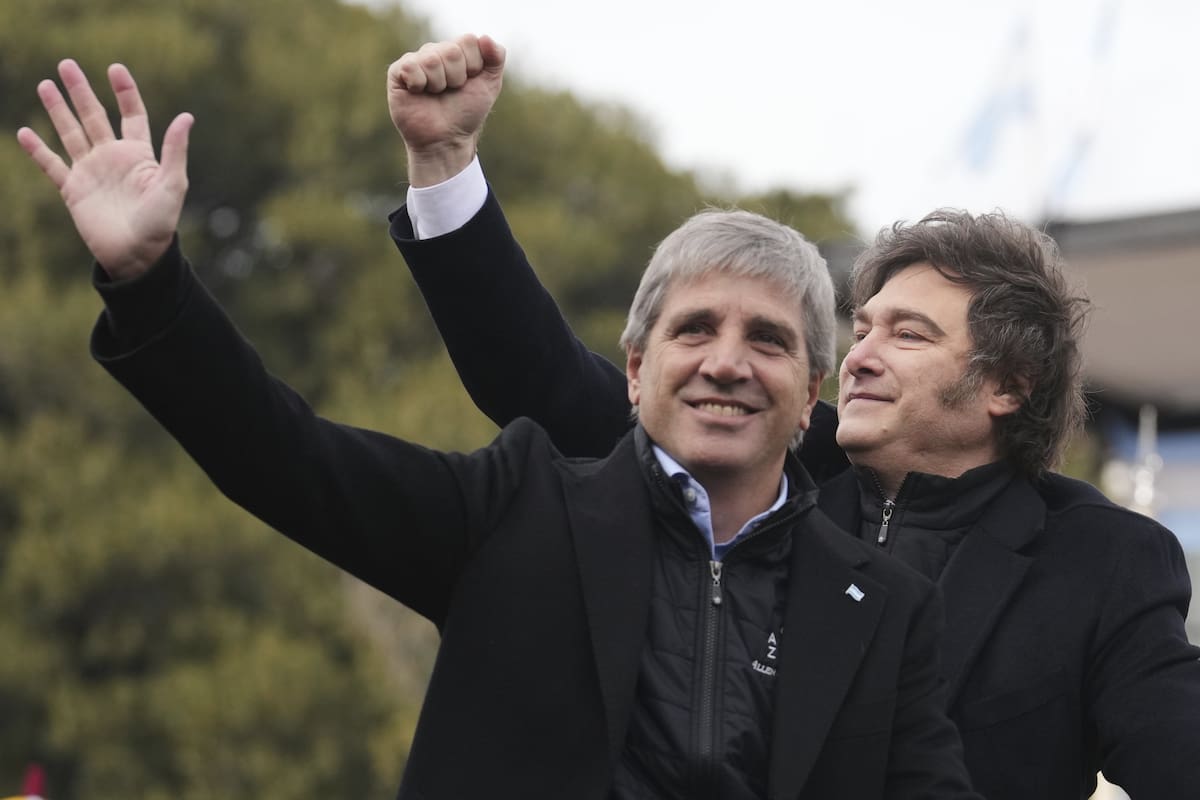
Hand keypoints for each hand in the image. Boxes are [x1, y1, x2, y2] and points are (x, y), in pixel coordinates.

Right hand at [16, 59, 192, 279]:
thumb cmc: (160, 223)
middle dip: (80, 91)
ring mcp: (91, 172)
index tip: (115, 69)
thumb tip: (187, 116)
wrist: (136, 255)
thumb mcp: (172, 184)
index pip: (132, 115)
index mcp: (138, 155)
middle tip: (66, 64)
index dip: (125, 92)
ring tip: (45, 84)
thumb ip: (175, 150)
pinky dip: (38, 149)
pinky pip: (52, 165)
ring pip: (71, 133)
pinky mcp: (73, 190)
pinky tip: (25, 132)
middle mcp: (113, 158)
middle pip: (94, 116)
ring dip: (57, 110)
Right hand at [387, 33, 505, 186]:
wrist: (446, 139)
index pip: (469, 40)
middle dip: (456, 77)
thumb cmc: (466, 113)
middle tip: (451, 91)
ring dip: (438, 83)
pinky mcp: (397, 73)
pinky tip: (418, 92)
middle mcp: (436, 52)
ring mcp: (416, 61)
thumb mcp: (490, 85)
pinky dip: (419, 84)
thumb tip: (486, 37)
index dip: (473, 66)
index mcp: (457, 51)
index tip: (469, 83)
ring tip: (435, 94)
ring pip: (431, 59)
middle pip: (451, 50)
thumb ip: (496, 57)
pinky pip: (410, 66)